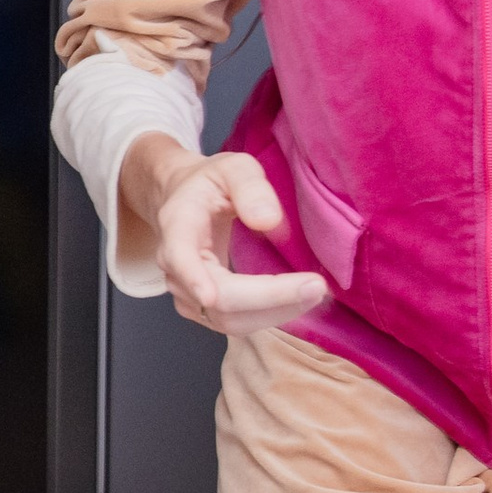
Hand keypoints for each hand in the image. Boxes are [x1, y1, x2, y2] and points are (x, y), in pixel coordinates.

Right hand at [121, 139, 328, 336]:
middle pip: (218, 300)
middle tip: (317, 287)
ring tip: (315, 294)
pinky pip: (235, 324)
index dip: (194, 279)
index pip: (181, 258)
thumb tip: (269, 221)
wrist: (183, 201)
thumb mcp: (233, 168)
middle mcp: (175, 268)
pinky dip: (269, 316)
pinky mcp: (202, 309)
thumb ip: (251, 188)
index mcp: (177, 227)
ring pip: (228, 321)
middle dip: (269, 299)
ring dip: (275, 313)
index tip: (212, 296)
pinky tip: (297, 302)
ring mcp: (186, 293)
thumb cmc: (210, 183)